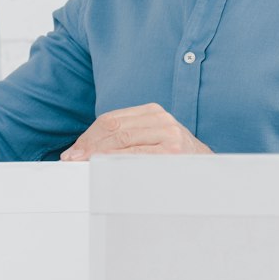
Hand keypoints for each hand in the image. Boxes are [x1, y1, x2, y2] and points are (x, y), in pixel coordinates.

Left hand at [61, 104, 211, 159]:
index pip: (111, 119)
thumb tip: (87, 150)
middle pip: (113, 127)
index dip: (88, 136)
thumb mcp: (152, 138)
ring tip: (81, 163)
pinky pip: (136, 154)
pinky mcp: (172, 150)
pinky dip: (116, 158)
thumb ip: (126, 138)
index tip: (73, 151)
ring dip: (97, 152)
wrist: (207, 167)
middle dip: (88, 144)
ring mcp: (168, 133)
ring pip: (122, 138)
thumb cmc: (176, 157)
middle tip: (71, 159)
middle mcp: (160, 118)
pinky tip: (103, 165)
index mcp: (152, 112)